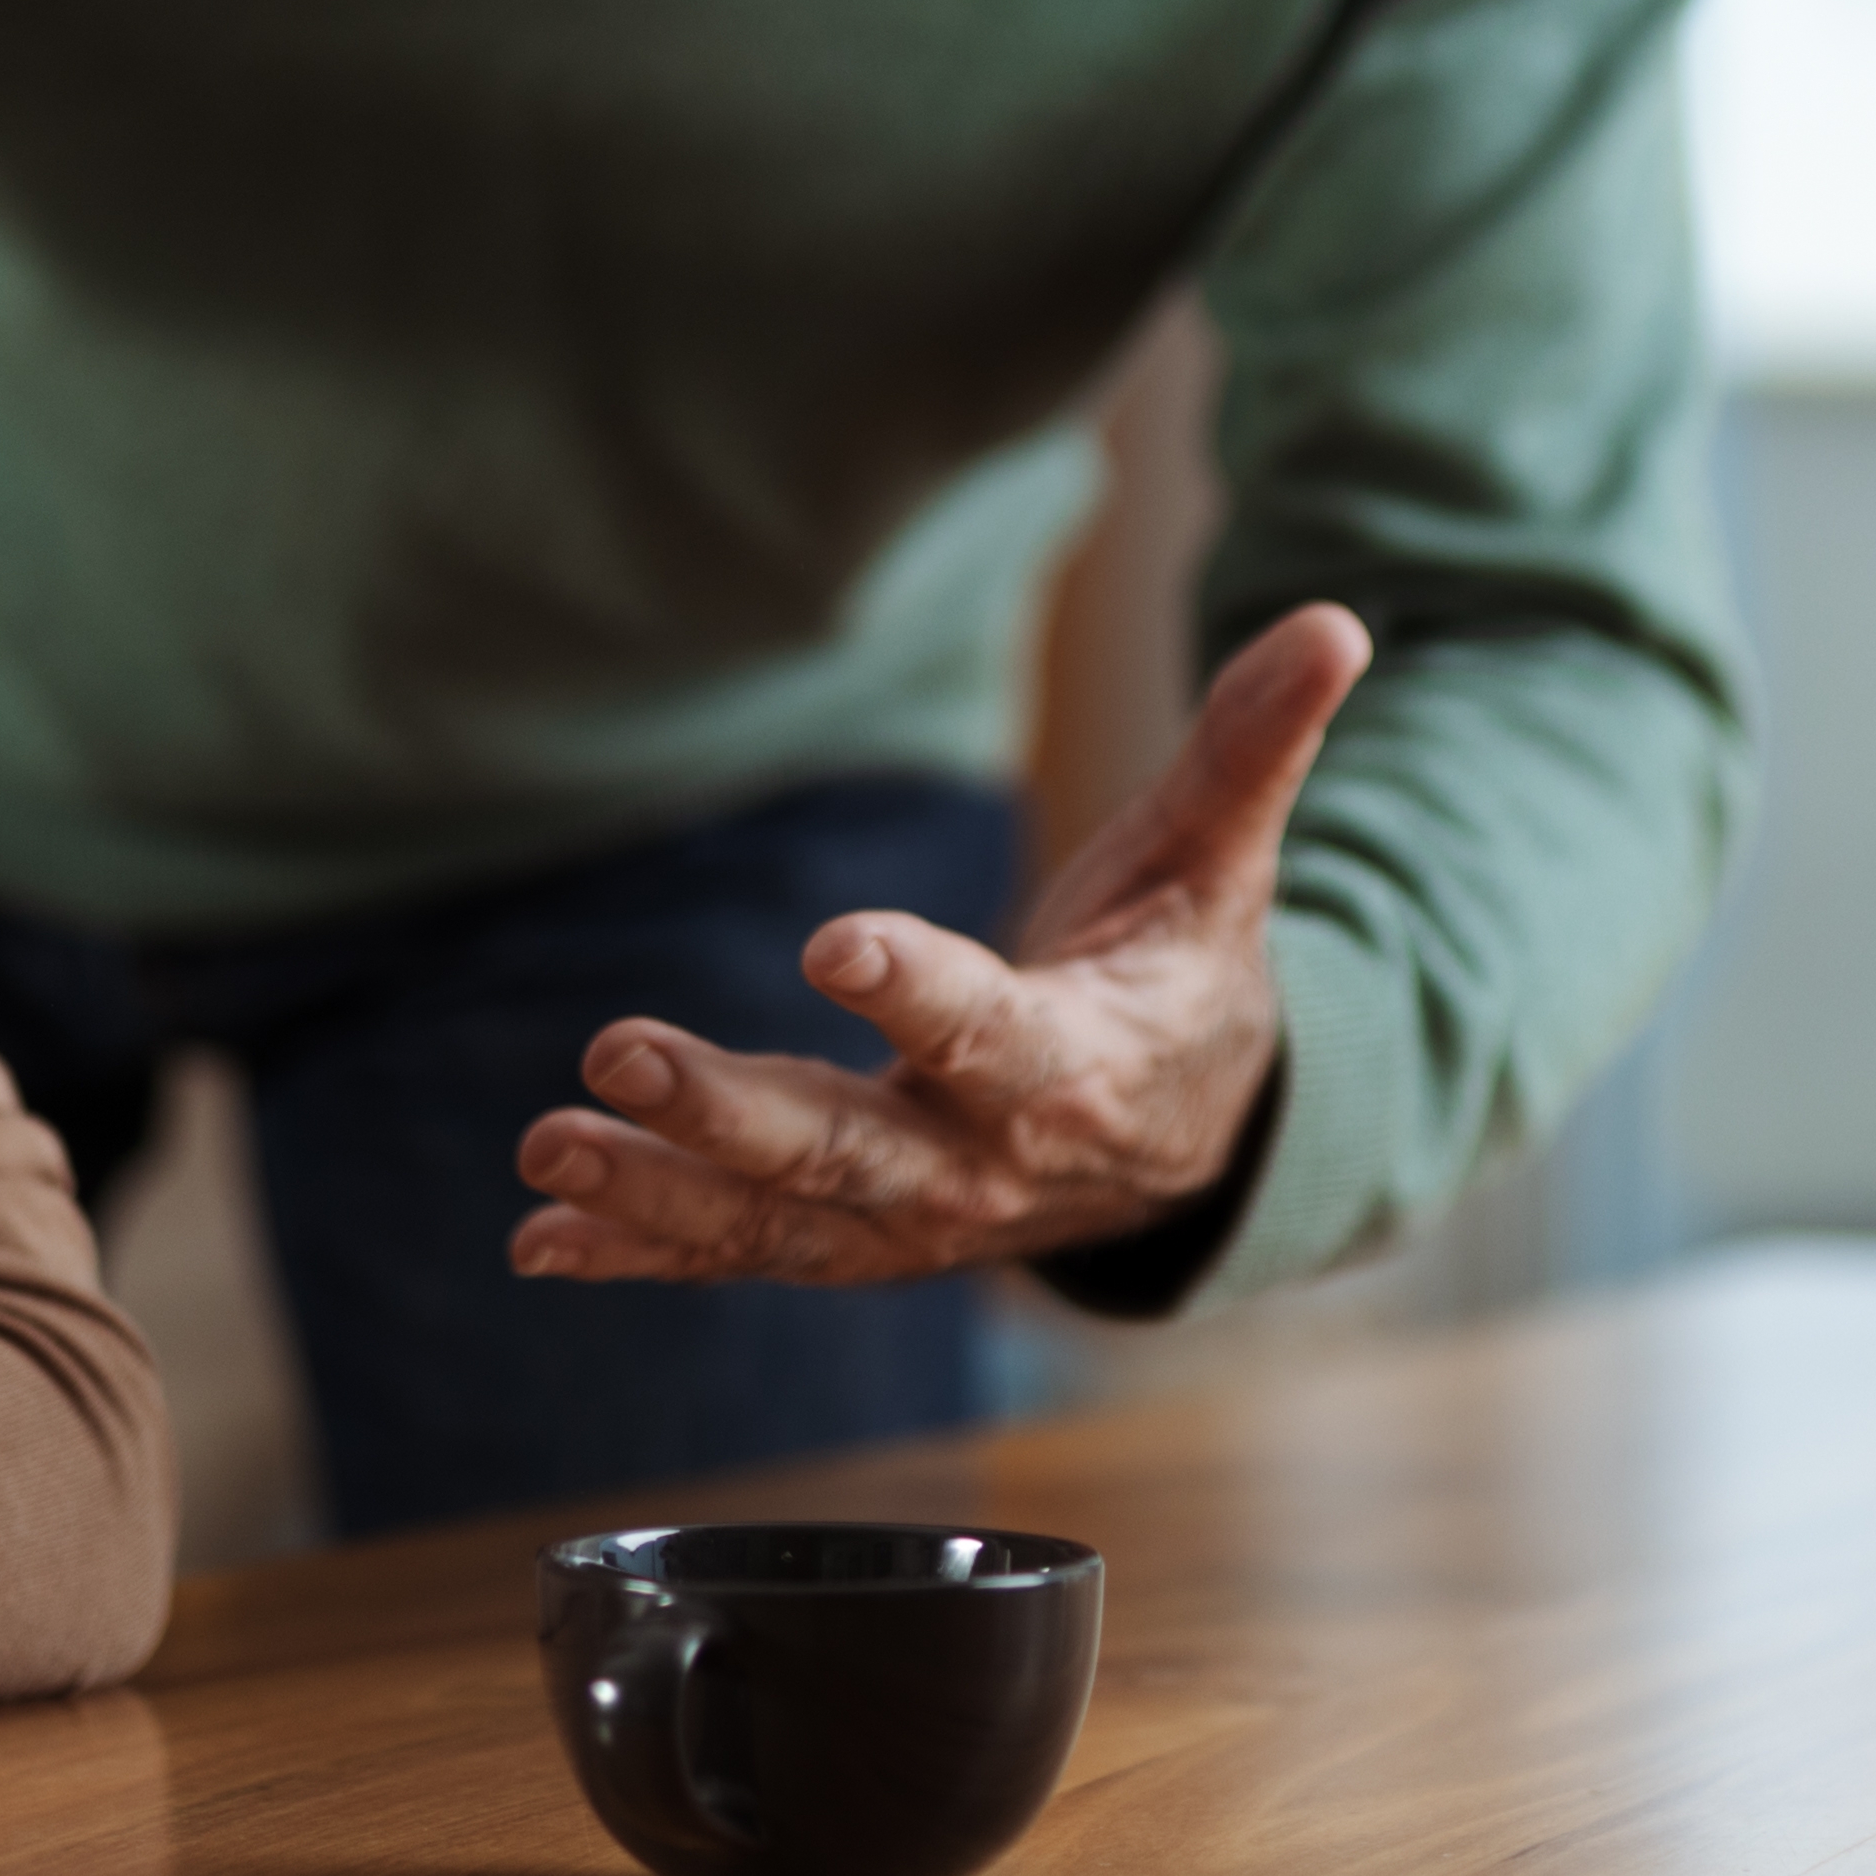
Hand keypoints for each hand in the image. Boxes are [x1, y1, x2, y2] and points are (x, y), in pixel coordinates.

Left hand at [513, 605, 1369, 1287]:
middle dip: (733, 1114)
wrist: (1190, 1148)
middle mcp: (988, 1168)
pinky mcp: (851, 1239)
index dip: (921, 995)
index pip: (995, 1036)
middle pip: (854, 1153)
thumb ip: (1255, 749)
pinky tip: (537, 1236)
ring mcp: (912, 1221)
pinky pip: (738, 1255)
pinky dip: (641, 1250)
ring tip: (551, 1142)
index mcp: (1081, 1071)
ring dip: (658, 1190)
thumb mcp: (1223, 865)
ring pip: (776, 1219)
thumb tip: (1338, 620)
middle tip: (620, 1050)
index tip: (834, 941)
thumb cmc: (1186, 976)